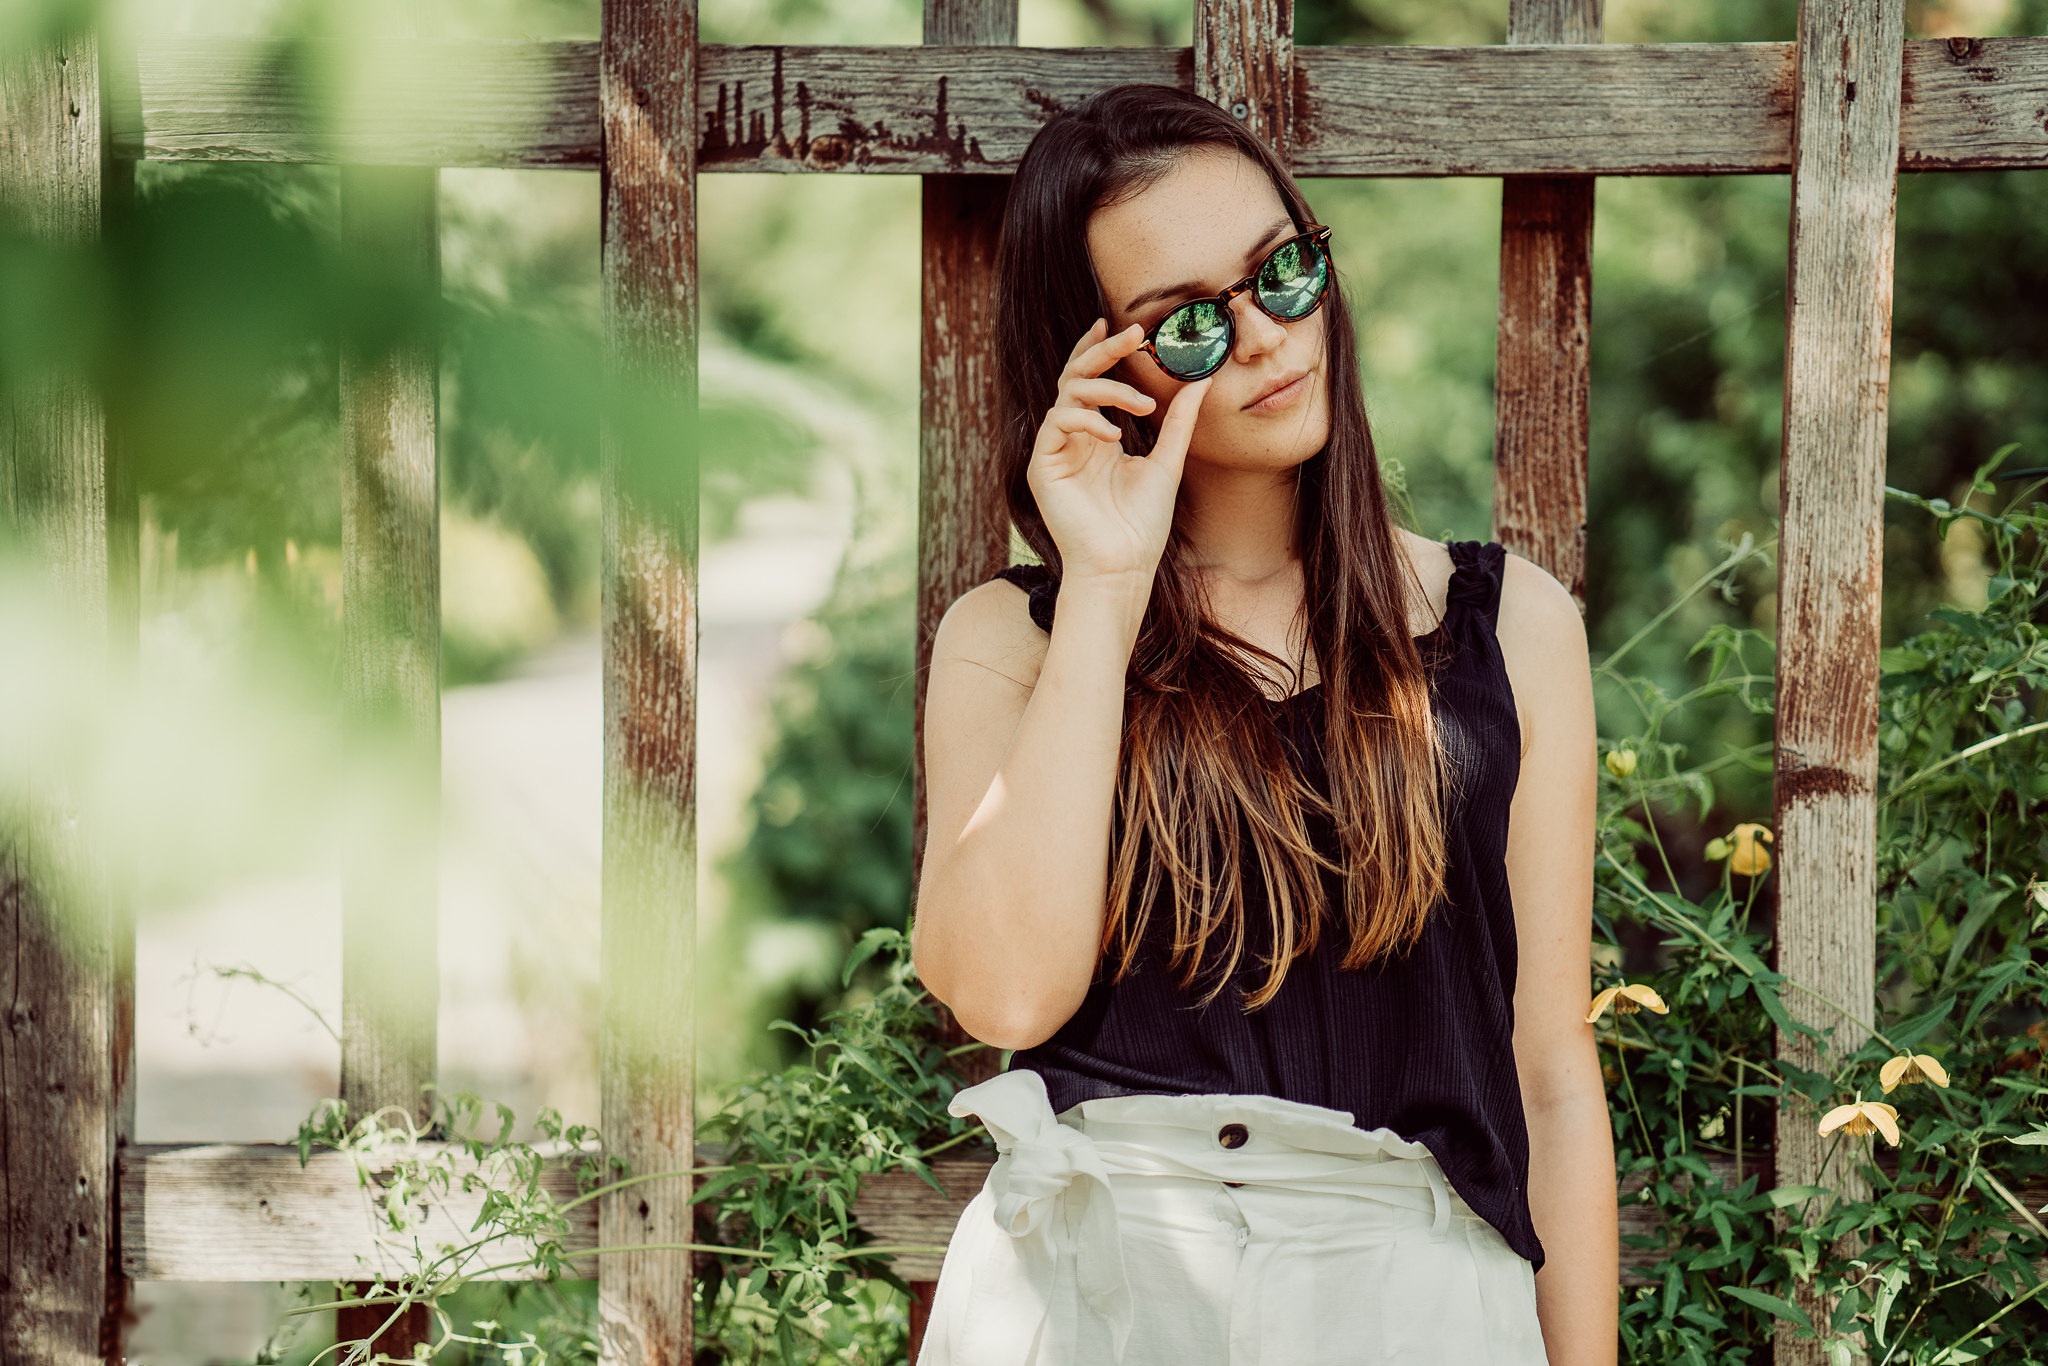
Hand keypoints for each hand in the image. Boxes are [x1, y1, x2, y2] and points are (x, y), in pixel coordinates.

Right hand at [1025, 317, 1214, 583]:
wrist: (1123, 566)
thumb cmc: (1142, 525)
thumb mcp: (1167, 462)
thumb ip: (1179, 421)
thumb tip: (1201, 379)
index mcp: (1097, 436)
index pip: (1093, 381)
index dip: (1102, 351)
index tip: (1125, 327)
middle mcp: (1073, 439)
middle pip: (1076, 377)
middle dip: (1102, 351)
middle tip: (1131, 334)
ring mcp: (1056, 451)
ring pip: (1068, 394)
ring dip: (1107, 390)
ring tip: (1142, 407)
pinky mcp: (1042, 467)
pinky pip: (1057, 423)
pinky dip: (1087, 419)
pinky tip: (1115, 436)